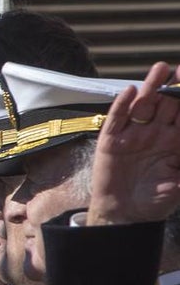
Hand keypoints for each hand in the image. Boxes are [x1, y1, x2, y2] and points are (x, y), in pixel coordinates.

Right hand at [88, 61, 179, 225]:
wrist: (125, 215)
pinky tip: (130, 92)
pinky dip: (122, 105)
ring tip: (160, 69)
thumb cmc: (155, 201)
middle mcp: (155, 134)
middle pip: (166, 103)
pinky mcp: (111, 141)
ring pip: (143, 106)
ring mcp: (133, 135)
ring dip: (151, 87)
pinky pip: (116, 119)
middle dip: (174, 86)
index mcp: (174, 141)